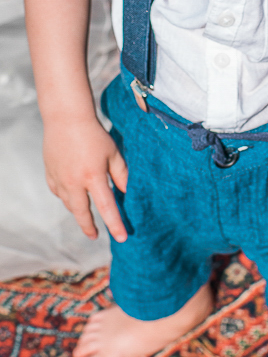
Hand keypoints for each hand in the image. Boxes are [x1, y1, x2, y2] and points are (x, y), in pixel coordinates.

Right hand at [42, 116, 127, 242]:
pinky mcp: (50, 174)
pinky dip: (66, 197)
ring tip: (86, 216)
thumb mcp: (113, 153)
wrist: (66, 119)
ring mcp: (60, 179)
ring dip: (78, 212)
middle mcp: (74, 182)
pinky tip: (72, 196)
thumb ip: (121, 174)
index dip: (115, 224)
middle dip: (89, 227)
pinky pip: (58, 193)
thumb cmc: (94, 134)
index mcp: (93, 177)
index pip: (106, 207)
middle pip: (81, 213)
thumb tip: (127, 192)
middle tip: (95, 235)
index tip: (122, 237)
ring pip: (69, 204)